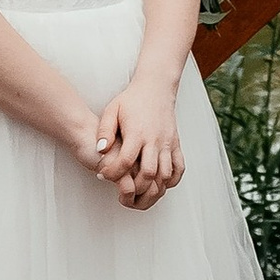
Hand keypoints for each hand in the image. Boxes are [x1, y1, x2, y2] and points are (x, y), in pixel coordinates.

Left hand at [94, 71, 183, 205]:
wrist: (156, 87)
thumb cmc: (132, 100)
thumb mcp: (112, 110)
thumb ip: (104, 130)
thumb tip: (100, 150)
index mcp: (137, 132)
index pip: (125, 161)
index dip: (112, 173)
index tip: (102, 175)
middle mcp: (155, 140)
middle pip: (148, 174)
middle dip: (134, 188)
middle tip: (122, 191)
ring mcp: (167, 143)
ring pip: (165, 175)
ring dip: (152, 189)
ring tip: (139, 192)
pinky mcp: (175, 144)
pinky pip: (178, 169)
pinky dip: (170, 181)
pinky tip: (158, 184)